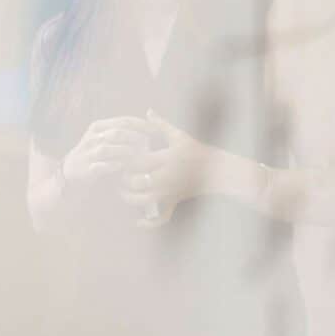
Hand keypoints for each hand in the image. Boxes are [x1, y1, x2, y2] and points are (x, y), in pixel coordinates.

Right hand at [63, 117, 151, 181]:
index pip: (124, 121)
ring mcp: (86, 154)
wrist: (72, 174)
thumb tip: (153, 122)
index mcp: (99, 127)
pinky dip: (114, 166)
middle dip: (136, 139)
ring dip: (126, 153)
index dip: (143, 125)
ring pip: (108, 149)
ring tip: (140, 157)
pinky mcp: (84, 170)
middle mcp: (92, 138)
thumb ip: (125, 132)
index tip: (158, 131)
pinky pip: (100, 167)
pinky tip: (125, 167)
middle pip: (118, 133)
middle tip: (150, 146)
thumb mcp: (107, 139)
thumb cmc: (97, 156)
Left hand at [119, 110, 212, 227]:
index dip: (125, 160)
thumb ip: (161, 125)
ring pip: (142, 200)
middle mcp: (166, 177)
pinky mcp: (174, 202)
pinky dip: (148, 224)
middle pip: (136, 182)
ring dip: (129, 198)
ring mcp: (170, 192)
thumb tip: (148, 111)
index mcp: (166, 159)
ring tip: (122, 191)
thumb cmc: (196, 150)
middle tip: (118, 174)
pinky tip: (136, 222)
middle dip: (123, 179)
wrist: (216, 170)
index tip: (120, 157)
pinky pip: (161, 218)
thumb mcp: (180, 136)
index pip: (138, 161)